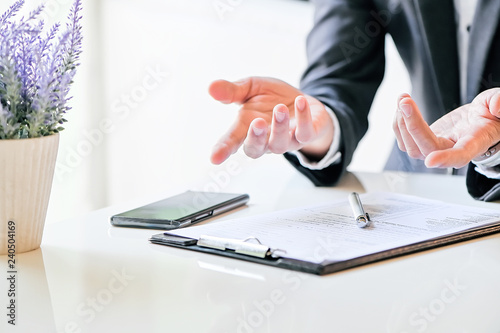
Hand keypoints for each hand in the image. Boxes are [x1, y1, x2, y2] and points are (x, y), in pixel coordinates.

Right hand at [208, 77, 333, 163]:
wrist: (302, 101)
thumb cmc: (271, 98)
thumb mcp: (250, 88)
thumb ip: (232, 91)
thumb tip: (211, 88)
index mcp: (246, 129)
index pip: (232, 141)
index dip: (223, 150)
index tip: (214, 158)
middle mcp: (265, 140)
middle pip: (256, 149)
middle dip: (255, 138)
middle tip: (257, 123)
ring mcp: (286, 140)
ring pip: (280, 144)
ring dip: (279, 127)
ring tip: (279, 108)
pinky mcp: (307, 135)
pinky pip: (305, 133)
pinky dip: (303, 118)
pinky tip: (300, 101)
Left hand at [393, 88, 499, 167]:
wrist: (481, 120)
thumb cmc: (491, 115)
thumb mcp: (497, 103)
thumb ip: (499, 101)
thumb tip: (497, 107)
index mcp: (473, 144)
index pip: (460, 156)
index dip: (445, 159)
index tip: (431, 161)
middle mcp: (451, 151)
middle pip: (427, 148)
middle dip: (412, 125)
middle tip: (405, 102)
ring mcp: (435, 150)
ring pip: (411, 147)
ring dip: (401, 122)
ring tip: (403, 99)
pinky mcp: (422, 144)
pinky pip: (404, 141)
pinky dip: (398, 123)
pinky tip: (402, 107)